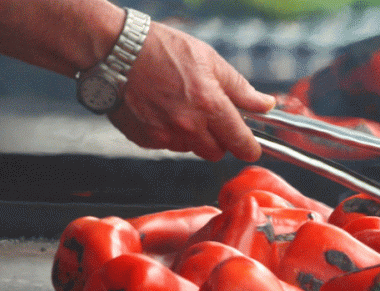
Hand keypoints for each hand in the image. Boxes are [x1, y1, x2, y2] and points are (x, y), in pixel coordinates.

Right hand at [109, 20, 276, 161]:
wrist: (114, 50)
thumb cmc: (160, 49)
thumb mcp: (210, 60)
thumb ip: (240, 89)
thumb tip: (265, 104)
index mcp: (210, 105)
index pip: (240, 142)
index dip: (249, 148)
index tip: (251, 148)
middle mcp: (188, 125)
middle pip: (216, 153)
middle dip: (219, 141)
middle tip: (211, 120)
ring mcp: (164, 135)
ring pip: (190, 149)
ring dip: (192, 137)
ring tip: (180, 108)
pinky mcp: (144, 139)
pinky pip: (165, 145)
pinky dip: (168, 134)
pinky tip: (161, 110)